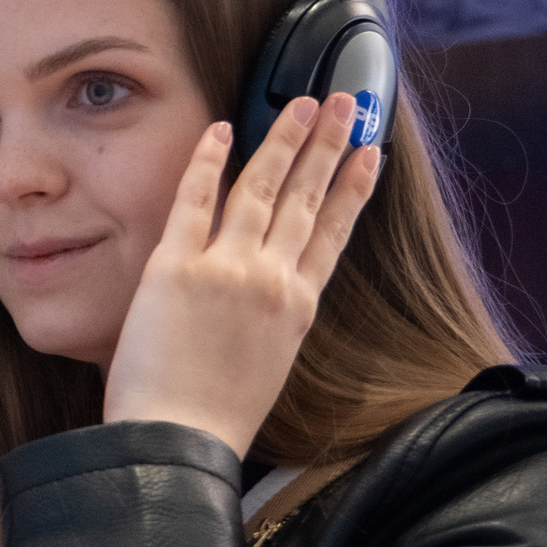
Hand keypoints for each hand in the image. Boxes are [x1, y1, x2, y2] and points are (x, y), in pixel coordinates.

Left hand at [103, 92, 380, 456]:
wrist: (178, 441)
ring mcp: (225, 268)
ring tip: (302, 105)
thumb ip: (269, 325)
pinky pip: (193, 200)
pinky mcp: (175, 266)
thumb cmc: (212, 420)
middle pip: (304, 199)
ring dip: (284, 140)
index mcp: (296, 309)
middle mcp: (270, 280)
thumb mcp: (266, 367)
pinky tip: (221, 130)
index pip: (331, 235)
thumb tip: (265, 302)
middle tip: (346, 105)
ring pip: (260, 189)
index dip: (352, 191)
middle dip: (328, 147)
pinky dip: (207, 162)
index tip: (370, 157)